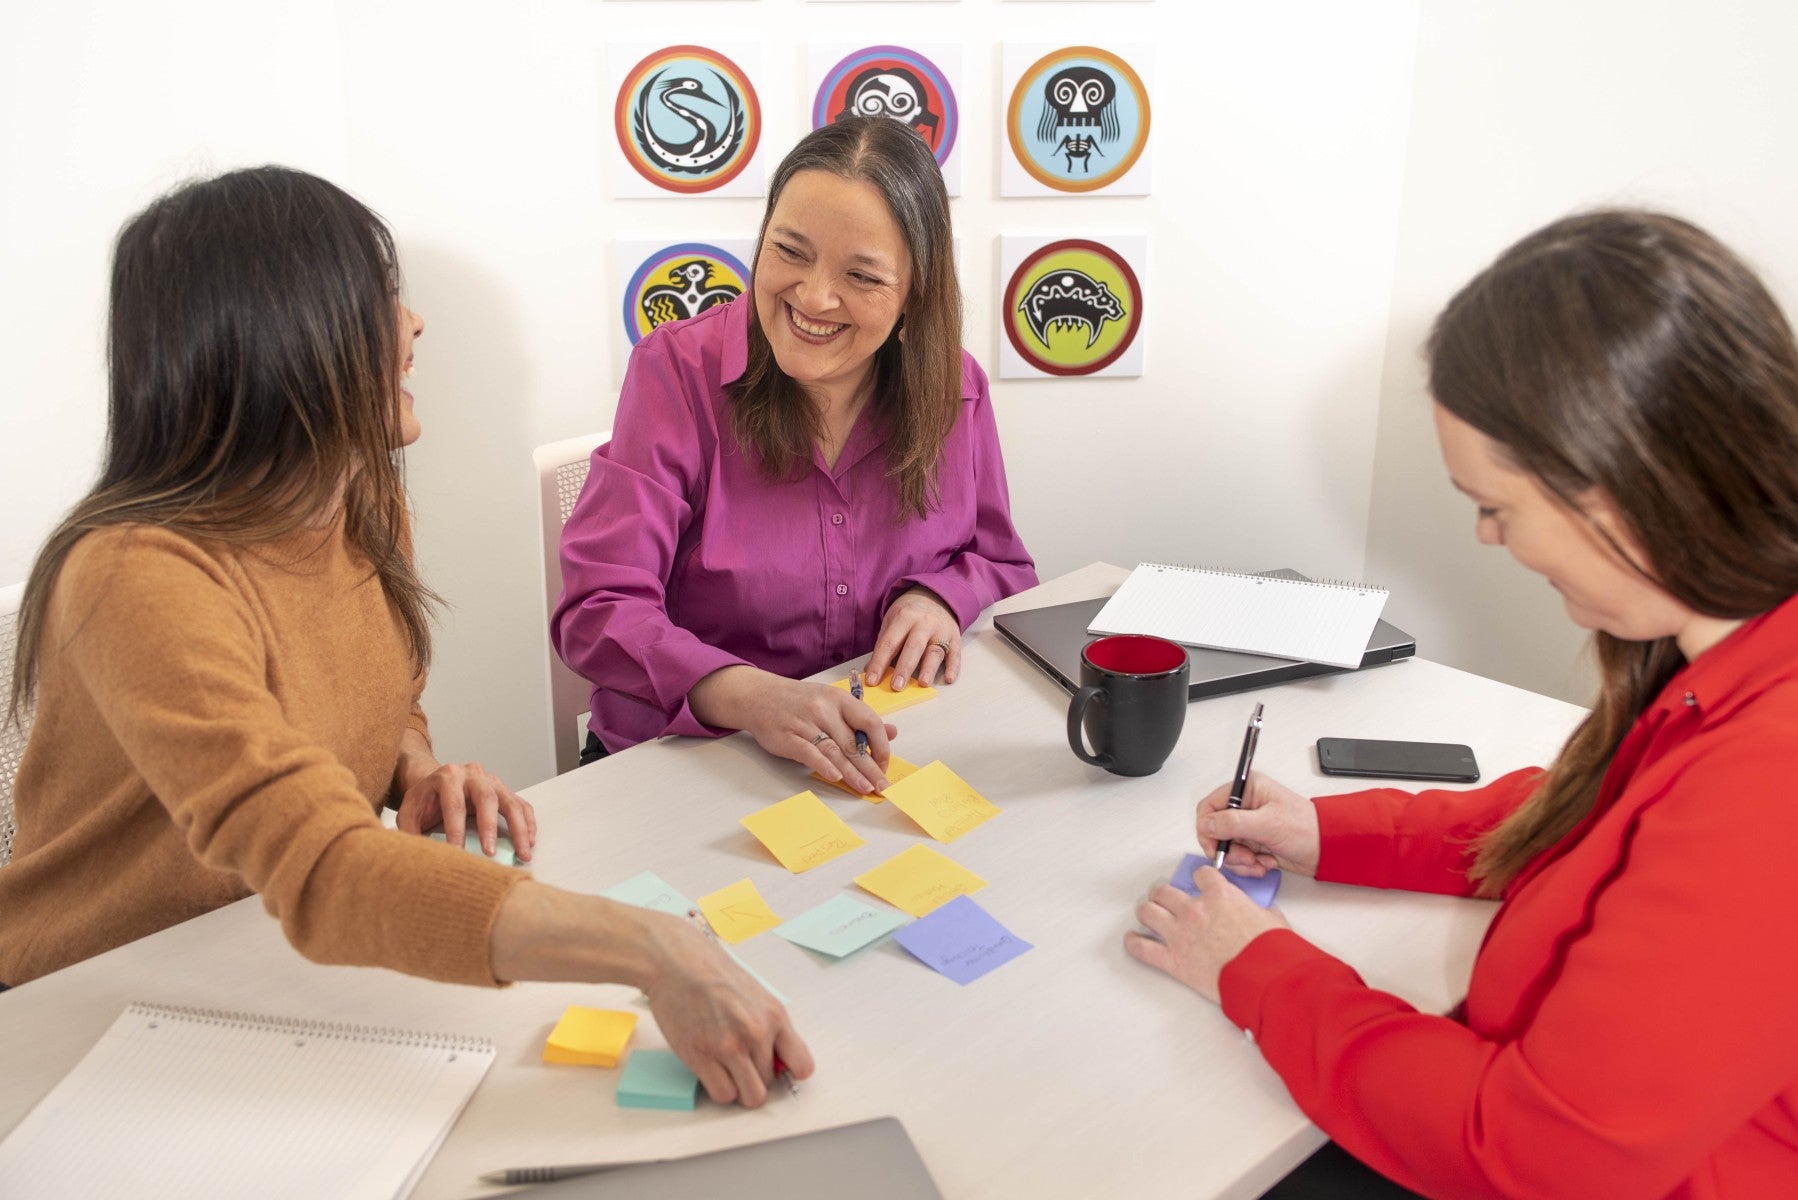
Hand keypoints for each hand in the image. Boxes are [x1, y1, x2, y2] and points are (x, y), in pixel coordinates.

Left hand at [394, 756, 536, 862]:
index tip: (457, 853)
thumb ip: (410, 830)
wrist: (439, 783)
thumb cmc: (425, 800)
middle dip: (489, 827)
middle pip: (486, 797)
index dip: (455, 829)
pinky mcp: (505, 790)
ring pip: (511, 801)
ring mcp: (493, 780)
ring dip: (519, 829)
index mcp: (447, 777)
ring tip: (523, 853)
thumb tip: (417, 855)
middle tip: (490, 854)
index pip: (453, 804)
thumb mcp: (410, 812)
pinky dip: (528, 823)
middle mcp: (473, 774)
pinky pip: (522, 805)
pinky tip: (529, 842)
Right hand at [644, 918, 814, 1107]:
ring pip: (750, 1097)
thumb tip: (777, 1059)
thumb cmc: (714, 974)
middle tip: (740, 1062)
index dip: (789, 1073)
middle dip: (756, 1077)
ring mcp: (729, 1047)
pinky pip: (723, 1095)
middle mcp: (756, 1034)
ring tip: (726, 1069)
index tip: (777, 1070)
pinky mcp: (701, 1057)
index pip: (802, 1065)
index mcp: (774, 1016)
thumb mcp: (756, 995)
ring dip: (740, 1088)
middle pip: (770, 1084)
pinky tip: (712, 1070)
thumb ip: (769, 1027)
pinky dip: (719, 1089)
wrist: (678, 963)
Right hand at [690, 666, 895, 793]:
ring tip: (865, 787)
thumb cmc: (800, 701)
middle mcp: (823, 709)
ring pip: (834, 751)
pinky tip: (836, 777)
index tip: (885, 763)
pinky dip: (824, 766)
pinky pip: (809, 753)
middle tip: (882, 785)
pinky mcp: (787, 737)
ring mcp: (805, 723)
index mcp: (839, 699)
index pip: (869, 721)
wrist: (759, 696)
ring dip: (852, 773)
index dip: (881, 745)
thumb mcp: (832, 701)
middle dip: (870, 767)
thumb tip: (892, 732)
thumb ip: (860, 718)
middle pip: (853, 742)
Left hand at [866, 586, 960, 690]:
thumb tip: (871, 671)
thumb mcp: (892, 621)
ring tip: (922, 684)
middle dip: (904, 668)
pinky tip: (949, 679)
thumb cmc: (909, 613)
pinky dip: (953, 667)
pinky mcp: (955, 638)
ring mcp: (941, 631)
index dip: (879, 662)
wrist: (935, 596)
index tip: (871, 681)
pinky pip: (955, 653)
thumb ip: (883, 645)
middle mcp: (924, 623)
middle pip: (913, 647)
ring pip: (935, 651)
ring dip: (929, 669)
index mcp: (904, 617)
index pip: (889, 643)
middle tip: (896, 686)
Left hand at [1124, 867, 1290, 1003]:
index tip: (1200, 882)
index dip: (1200, 877)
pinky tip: (1132, 939)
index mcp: (1219, 896)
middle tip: (1165, 897)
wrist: (1265, 979)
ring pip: (1147, 911)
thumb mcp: (1272, 919)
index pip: (1200, 874)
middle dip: (1163, 892)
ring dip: (1147, 910)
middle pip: (1164, 891)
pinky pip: (1142, 948)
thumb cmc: (1272, 952)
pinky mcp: (1173, 960)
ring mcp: (1180, 934)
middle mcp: (1194, 910)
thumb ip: (1258, 909)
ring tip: (1148, 913)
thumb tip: (1259, 911)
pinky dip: (1134, 943)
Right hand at [1197, 770, 1319, 877]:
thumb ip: (1233, 823)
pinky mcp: (1254, 842)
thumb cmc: (1308, 829)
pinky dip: (1248, 865)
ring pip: (1225, 847)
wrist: (1329, 850)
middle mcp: (1245, 806)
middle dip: (1228, 849)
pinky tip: (1265, 863)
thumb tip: (1207, 825)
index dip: (1208, 828)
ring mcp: (1249, 826)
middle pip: (1215, 830)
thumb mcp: (1268, 824)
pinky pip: (1238, 858)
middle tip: (1244, 857)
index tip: (1216, 846)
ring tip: (1258, 862)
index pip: (1209, 806)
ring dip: (1239, 860)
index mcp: (1247, 789)